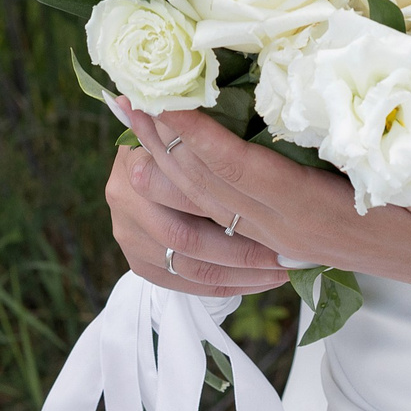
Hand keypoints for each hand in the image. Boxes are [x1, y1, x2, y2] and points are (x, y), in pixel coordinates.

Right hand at [105, 128, 291, 295]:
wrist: (142, 162)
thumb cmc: (181, 139)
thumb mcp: (191, 128)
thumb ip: (207, 132)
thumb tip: (239, 123)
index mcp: (138, 158)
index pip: (186, 190)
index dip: (234, 205)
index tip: (280, 214)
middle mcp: (124, 197)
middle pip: (186, 236)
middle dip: (243, 251)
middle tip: (286, 256)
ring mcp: (126, 233)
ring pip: (188, 266)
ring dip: (238, 275)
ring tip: (278, 273)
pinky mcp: (135, 260)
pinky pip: (181, 284)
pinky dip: (220, 287)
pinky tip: (253, 282)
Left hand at [116, 100, 410, 309]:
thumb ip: (393, 145)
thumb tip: (348, 96)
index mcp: (322, 216)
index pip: (240, 173)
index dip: (196, 136)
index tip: (160, 96)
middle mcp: (293, 231)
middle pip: (210, 188)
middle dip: (161, 141)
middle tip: (120, 91)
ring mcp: (290, 237)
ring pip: (212, 202)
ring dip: (167, 160)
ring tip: (130, 116)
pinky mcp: (293, 232)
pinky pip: (228, 208)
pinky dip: (193, 176)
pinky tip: (173, 153)